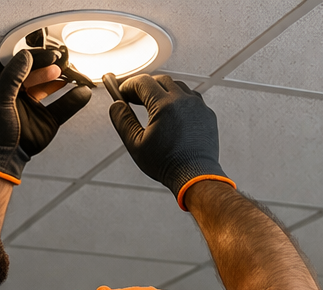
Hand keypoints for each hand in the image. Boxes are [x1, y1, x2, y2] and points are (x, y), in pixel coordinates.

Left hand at [0, 49, 91, 182]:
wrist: (9, 157)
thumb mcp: (0, 100)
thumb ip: (12, 77)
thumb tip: (25, 57)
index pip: (14, 61)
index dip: (28, 55)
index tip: (41, 53)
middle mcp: (16, 90)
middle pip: (33, 69)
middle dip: (46, 64)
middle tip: (57, 61)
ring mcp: (32, 101)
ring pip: (49, 83)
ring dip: (60, 77)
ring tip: (68, 72)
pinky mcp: (46, 115)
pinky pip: (62, 103)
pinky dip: (73, 97)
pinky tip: (80, 91)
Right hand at [108, 74, 229, 208]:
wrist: (195, 176)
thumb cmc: (167, 164)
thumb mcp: (136, 144)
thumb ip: (123, 121)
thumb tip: (116, 106)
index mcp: (164, 105)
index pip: (142, 82)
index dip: (128, 85)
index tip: (122, 91)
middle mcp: (183, 100)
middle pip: (160, 80)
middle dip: (145, 86)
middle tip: (133, 97)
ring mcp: (198, 105)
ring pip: (177, 86)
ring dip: (162, 91)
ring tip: (151, 104)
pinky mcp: (206, 114)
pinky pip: (191, 98)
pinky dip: (178, 100)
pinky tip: (171, 112)